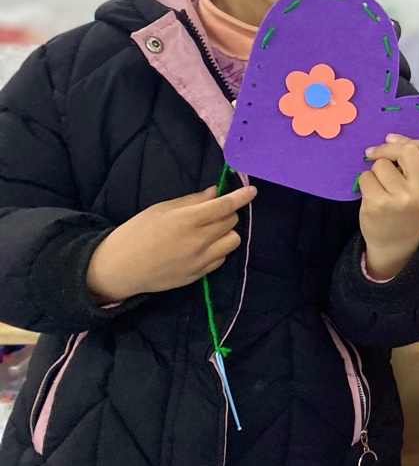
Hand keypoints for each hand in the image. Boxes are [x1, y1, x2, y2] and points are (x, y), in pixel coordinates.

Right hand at [87, 185, 257, 303]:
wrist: (119, 268)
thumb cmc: (137, 232)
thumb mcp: (160, 210)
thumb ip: (192, 201)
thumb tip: (216, 192)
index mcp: (187, 220)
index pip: (225, 206)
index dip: (241, 196)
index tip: (252, 191)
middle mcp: (198, 241)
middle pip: (231, 222)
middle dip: (227, 213)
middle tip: (213, 211)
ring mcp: (200, 260)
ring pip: (233, 241)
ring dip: (226, 232)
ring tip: (210, 230)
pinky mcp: (198, 275)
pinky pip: (221, 258)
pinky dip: (218, 249)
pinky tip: (203, 246)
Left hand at [359, 134, 418, 280]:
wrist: (397, 243)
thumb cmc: (409, 209)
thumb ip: (416, 162)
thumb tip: (391, 137)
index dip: (405, 141)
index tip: (392, 142)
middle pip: (406, 150)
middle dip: (387, 149)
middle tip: (375, 154)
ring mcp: (402, 197)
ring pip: (381, 164)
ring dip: (375, 171)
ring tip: (380, 185)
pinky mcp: (379, 204)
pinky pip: (366, 177)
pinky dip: (365, 182)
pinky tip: (372, 194)